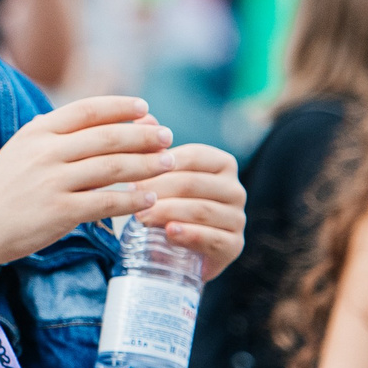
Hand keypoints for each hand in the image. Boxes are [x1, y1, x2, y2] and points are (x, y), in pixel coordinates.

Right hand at [0, 96, 173, 267]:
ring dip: (147, 165)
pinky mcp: (60, 212)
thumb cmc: (0, 191)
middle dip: (144, 136)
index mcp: (37, 132)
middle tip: (168, 138)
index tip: (145, 109)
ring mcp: (53, 182)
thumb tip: (103, 128)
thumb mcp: (21, 151)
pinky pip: (107, 202)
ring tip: (169, 164)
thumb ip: (56, 138)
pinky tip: (151, 199)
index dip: (120, 107)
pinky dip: (133, 200)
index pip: (87, 110)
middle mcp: (46, 152)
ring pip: (113, 168)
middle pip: (108, 137)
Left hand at [134, 144, 246, 277]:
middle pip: (194, 183)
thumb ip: (153, 146)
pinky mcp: (234, 246)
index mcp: (222, 164)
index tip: (132, 172)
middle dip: (159, 189)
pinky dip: (190, 234)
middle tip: (130, 197)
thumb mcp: (161, 176)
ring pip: (202, 210)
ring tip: (140, 217)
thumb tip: (142, 115)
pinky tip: (169, 232)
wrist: (178, 252)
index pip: (193, 156)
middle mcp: (235, 189)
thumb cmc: (169, 204)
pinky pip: (213, 238)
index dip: (161, 163)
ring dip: (168, 212)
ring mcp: (237, 218)